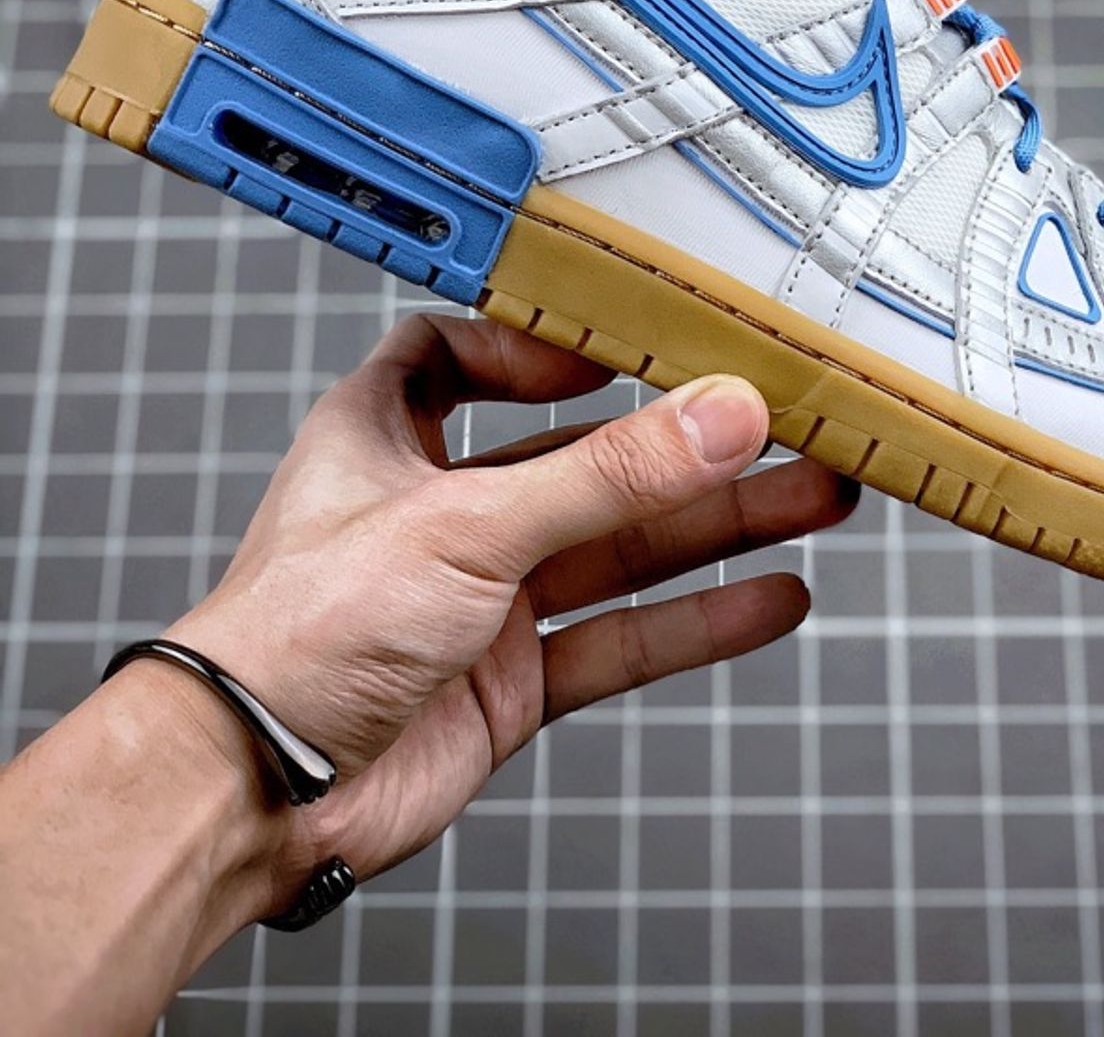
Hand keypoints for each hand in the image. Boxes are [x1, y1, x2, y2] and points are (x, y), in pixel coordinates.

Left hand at [172, 314, 856, 909]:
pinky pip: (621, 641)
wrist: (254, 794)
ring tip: (814, 497)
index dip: (538, 345)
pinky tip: (768, 599)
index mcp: (389, 436)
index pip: (463, 356)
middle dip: (684, 444)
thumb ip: (606, 476)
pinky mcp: (509, 682)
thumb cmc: (299, 635)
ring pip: (619, 549)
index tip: (621, 344)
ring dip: (715, 526)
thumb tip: (718, 418)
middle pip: (582, 459)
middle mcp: (437, 511)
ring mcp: (479, 600)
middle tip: (782, 425)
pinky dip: (698, 622)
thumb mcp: (468, 525)